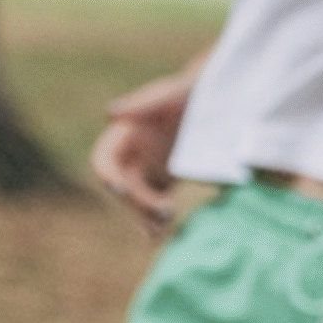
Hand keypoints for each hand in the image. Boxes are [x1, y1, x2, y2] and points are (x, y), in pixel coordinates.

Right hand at [90, 71, 194, 232]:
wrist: (218, 99)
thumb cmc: (189, 90)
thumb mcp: (170, 93)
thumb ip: (143, 104)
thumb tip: (109, 112)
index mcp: (126, 132)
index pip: (104, 159)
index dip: (108, 174)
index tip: (119, 188)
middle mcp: (132, 154)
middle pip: (123, 185)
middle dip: (137, 200)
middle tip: (163, 210)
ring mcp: (147, 169)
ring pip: (137, 199)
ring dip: (146, 214)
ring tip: (165, 221)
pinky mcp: (164, 181)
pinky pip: (155, 202)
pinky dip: (155, 218)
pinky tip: (160, 232)